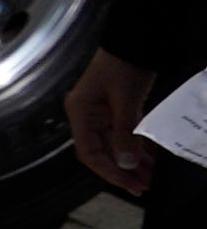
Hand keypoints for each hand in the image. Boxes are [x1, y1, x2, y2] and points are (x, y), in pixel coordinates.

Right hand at [75, 51, 167, 199]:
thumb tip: (125, 164)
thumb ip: (124, 132)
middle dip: (122, 171)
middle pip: (101, 152)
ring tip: (150, 178)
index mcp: (80, 113)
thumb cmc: (123, 66)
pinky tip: (149, 160)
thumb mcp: (125, 100)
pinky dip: (135, 148)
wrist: (134, 41)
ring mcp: (100, 113)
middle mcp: (85, 116)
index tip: (130, 184)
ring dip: (130, 162)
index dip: (109, 171)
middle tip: (144, 187)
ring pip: (113, 146)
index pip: (89, 152)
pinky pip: (122, 135)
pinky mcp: (114, 110)